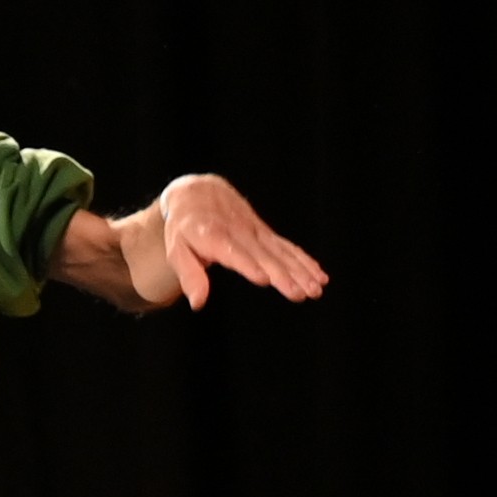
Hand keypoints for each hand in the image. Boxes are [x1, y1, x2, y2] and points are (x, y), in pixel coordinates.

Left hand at [115, 173, 331, 311]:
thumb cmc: (184, 228)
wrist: (200, 194)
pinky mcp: (265, 233)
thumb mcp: (177, 250)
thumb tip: (198, 303)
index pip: (233, 251)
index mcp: (213, 235)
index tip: (264, 278)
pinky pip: (287, 247)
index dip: (248, 264)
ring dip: (300, 271)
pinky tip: (319, 275)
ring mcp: (256, 232)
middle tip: (299, 293)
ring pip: (281, 252)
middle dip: (283, 274)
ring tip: (315, 289)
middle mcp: (239, 232)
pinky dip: (304, 261)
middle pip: (264, 256)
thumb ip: (189, 275)